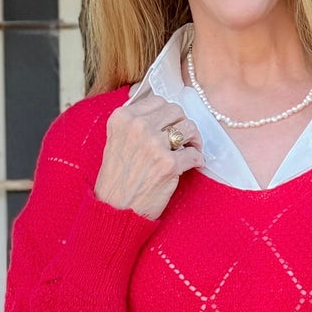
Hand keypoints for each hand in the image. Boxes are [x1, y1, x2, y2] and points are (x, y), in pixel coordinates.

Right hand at [94, 88, 201, 218]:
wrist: (114, 210)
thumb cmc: (116, 179)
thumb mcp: (115, 141)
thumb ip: (133, 122)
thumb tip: (158, 108)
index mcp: (123, 118)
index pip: (158, 101)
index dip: (168, 114)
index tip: (171, 126)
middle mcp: (137, 127)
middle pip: (176, 111)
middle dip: (183, 124)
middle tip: (184, 139)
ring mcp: (153, 145)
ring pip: (188, 128)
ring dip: (194, 139)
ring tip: (191, 150)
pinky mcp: (168, 164)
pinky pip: (194, 153)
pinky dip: (197, 160)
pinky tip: (193, 165)